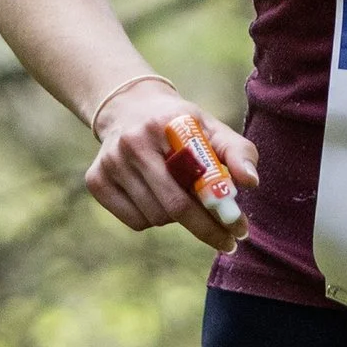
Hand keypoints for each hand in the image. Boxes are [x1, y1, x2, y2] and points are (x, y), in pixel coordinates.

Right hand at [85, 79, 258, 248]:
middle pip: (174, 206)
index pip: (197, 176)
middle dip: (206, 228)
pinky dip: (152, 219)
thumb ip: (238, 151)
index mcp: (167, 124)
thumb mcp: (211, 127)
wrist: (128, 107)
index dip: (219, 209)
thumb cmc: (180, 125)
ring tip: (183, 198)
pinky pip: (135, 222)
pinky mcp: (95, 180)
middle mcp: (133, 142)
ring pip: (155, 217)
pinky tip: (156, 198)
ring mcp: (110, 162)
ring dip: (178, 219)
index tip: (240, 231)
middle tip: (226, 240)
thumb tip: (252, 182)